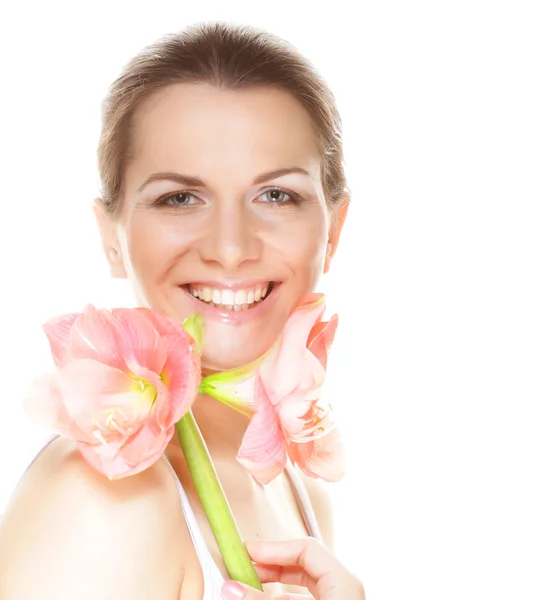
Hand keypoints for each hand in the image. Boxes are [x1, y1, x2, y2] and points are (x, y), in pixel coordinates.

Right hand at [221, 538, 364, 598]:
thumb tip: (231, 587)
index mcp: (345, 581)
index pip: (305, 547)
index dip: (273, 547)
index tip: (247, 551)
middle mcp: (345, 588)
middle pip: (304, 562)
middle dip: (271, 563)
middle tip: (243, 565)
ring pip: (303, 583)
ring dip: (273, 581)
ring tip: (247, 584)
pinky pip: (305, 598)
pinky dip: (283, 596)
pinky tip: (262, 598)